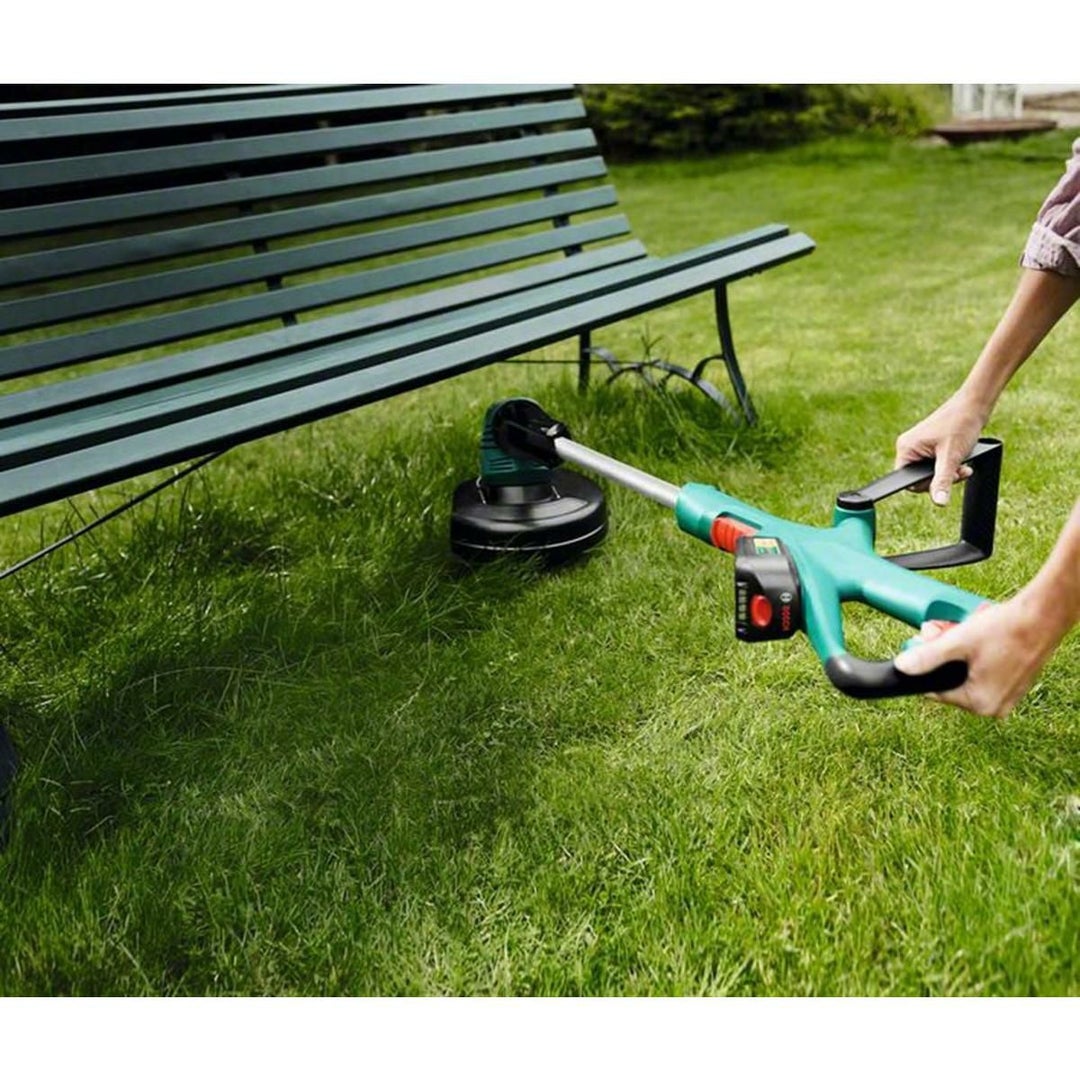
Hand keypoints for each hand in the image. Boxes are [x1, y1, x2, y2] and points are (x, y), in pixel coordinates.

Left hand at [893, 594, 1060, 717]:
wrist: (1042, 615)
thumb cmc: (1006, 629)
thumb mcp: (959, 642)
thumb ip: (928, 656)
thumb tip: (902, 667)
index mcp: (980, 703)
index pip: (935, 690)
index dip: (924, 664)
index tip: (922, 643)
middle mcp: (994, 705)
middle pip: (949, 679)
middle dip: (940, 653)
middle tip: (938, 629)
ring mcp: (1006, 694)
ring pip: (964, 672)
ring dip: (955, 650)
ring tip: (958, 627)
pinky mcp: (1013, 681)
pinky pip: (981, 670)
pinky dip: (973, 653)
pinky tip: (974, 635)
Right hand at [894, 391, 987, 505]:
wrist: (974, 406)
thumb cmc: (960, 425)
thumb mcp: (951, 457)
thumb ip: (942, 481)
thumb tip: (939, 503)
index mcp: (906, 449)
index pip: (907, 481)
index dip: (927, 486)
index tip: (945, 478)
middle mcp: (909, 447)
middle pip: (919, 478)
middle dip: (942, 479)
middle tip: (958, 471)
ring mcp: (919, 446)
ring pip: (929, 472)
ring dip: (948, 473)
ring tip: (962, 465)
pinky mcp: (929, 446)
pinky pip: (935, 464)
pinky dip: (949, 465)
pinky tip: (960, 460)